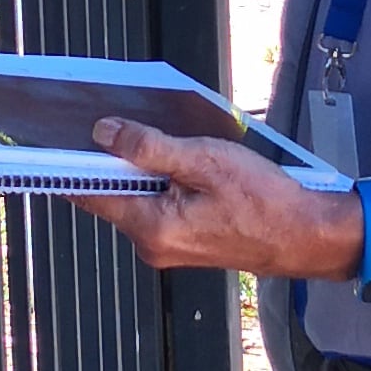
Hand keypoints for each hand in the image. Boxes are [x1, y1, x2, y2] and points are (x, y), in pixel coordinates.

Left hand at [79, 121, 364, 279]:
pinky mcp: (182, 241)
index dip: (76, 159)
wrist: (305, 235)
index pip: (89, 192)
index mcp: (151, 227)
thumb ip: (150, 147)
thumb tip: (105, 133)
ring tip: (178, 146)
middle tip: (136, 123)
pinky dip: (163, 182)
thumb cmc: (265, 201)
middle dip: (119, 158)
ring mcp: (166, 247)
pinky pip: (157, 205)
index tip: (65, 133)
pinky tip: (188, 165)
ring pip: (137, 196)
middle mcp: (151, 244)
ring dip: (146, 168)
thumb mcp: (205, 160)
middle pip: (112, 192)